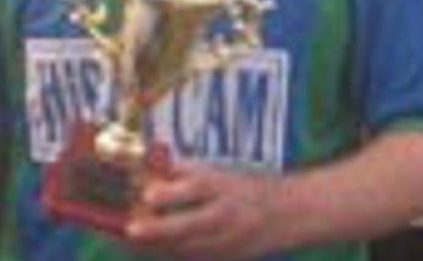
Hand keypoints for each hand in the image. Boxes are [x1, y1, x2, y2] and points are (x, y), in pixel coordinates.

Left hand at [121, 163, 281, 260]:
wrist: (292, 214)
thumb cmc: (245, 186)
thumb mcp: (219, 171)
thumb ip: (182, 172)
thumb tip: (142, 171)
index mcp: (224, 186)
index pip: (197, 188)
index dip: (171, 192)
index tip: (147, 194)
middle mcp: (227, 214)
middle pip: (191, 224)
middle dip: (159, 229)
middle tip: (131, 230)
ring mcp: (229, 241)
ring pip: (189, 249)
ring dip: (158, 246)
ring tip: (131, 239)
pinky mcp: (227, 258)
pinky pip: (194, 259)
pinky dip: (171, 254)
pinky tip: (150, 249)